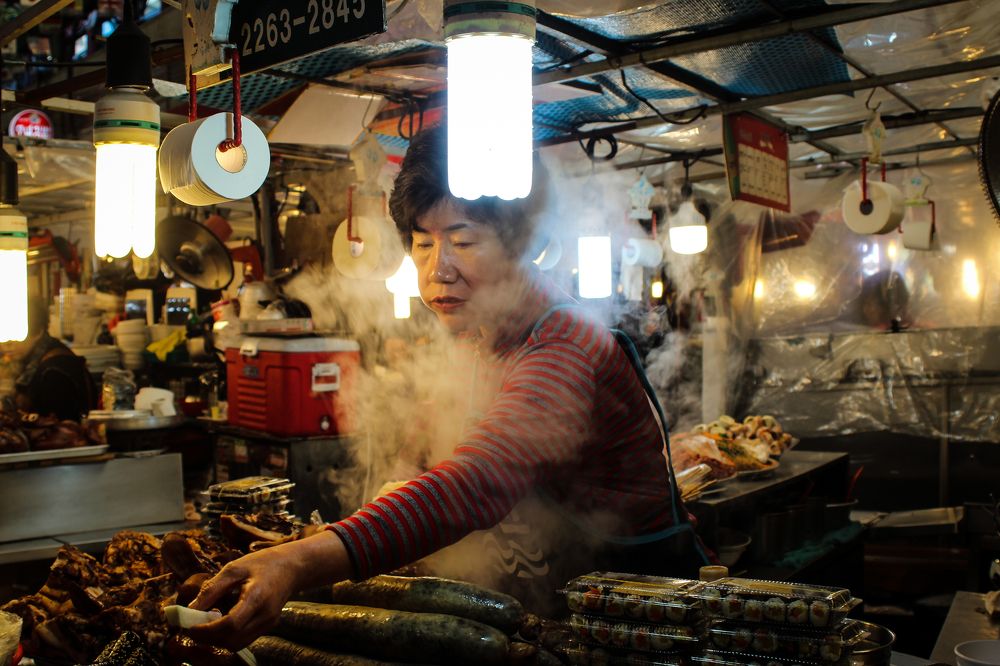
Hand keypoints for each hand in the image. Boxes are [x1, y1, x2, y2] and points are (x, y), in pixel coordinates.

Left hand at [187, 530, 348, 650]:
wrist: (292, 567)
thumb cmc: (262, 563)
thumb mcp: (235, 568)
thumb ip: (212, 589)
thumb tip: (190, 609)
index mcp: (257, 597)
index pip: (230, 624)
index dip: (207, 630)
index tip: (190, 626)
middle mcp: (265, 615)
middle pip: (232, 640)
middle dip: (208, 638)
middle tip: (193, 627)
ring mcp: (269, 623)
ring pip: (237, 644)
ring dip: (217, 640)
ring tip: (206, 624)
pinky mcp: (268, 626)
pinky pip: (244, 639)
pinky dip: (228, 636)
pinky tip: (221, 622)